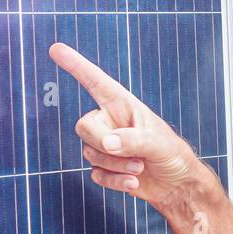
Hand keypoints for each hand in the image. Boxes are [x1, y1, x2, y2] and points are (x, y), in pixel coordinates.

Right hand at [48, 42, 198, 207]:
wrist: (177, 185)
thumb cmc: (172, 155)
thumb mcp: (159, 143)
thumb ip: (133, 140)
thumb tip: (107, 143)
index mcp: (123, 105)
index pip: (95, 82)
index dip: (76, 65)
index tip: (56, 48)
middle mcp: (110, 122)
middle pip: (84, 126)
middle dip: (103, 144)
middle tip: (134, 156)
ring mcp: (106, 146)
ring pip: (89, 153)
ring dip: (117, 165)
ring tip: (140, 167)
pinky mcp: (105, 168)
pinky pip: (95, 174)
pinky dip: (115, 182)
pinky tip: (134, 182)